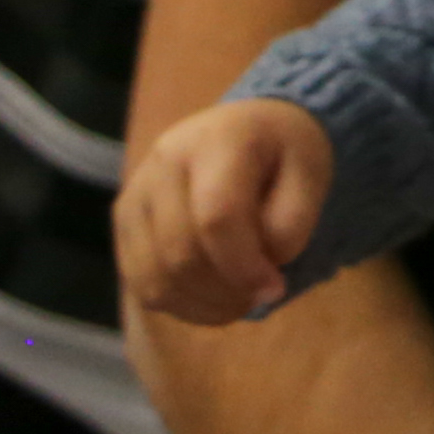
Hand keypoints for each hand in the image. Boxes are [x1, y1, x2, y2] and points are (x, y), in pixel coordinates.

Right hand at [115, 98, 330, 328]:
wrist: (245, 128)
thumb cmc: (282, 153)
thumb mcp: (310, 175)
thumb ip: (292, 224)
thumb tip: (258, 276)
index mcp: (217, 139)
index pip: (216, 217)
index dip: (244, 267)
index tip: (275, 288)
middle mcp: (164, 161)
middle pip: (181, 255)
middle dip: (226, 291)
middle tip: (262, 295)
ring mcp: (135, 192)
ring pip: (155, 279)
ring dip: (203, 305)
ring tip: (240, 299)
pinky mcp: (123, 222)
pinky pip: (142, 285)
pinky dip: (181, 305)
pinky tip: (214, 296)